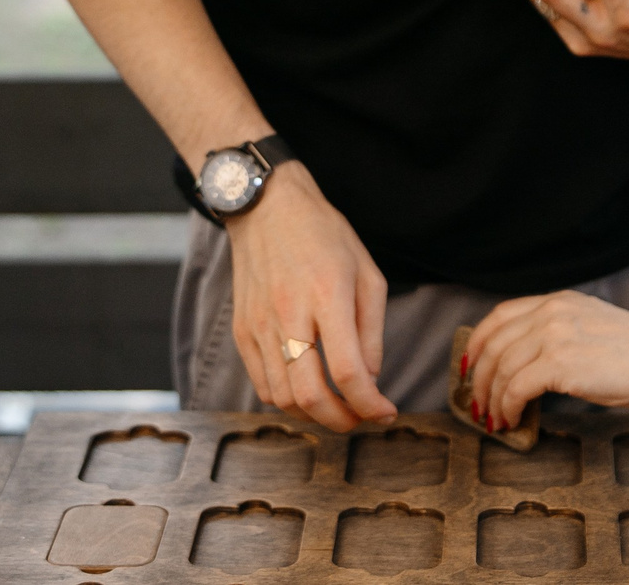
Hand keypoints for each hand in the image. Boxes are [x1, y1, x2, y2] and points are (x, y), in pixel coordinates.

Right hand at [224, 165, 397, 431]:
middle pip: (309, 395)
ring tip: (335, 406)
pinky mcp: (242, 331)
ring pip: (282, 397)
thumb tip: (370, 379)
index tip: (386, 411)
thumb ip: (372, 331)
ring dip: (313, 415)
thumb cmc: (323, 235)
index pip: (347, 371)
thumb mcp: (366, 273)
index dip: (370, 404)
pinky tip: (306, 390)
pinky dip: (286, 400)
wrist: (267, 208)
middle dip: (341, 421)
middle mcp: (289, 314)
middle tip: (360, 419)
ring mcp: (260, 325)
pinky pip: (262, 384)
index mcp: (327, 295)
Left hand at [464, 291, 628, 431]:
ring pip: (500, 368)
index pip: (501, 314)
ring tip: (494, 418)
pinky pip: (516, 388)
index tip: (471, 363)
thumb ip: (561, 332)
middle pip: (493, 343)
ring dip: (491, 398)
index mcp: (557, 302)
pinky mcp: (559, 364)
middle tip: (476, 401)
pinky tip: (512, 419)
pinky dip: (508, 407)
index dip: (479, 341)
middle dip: (478, 376)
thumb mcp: (592, 325)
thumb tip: (531, 364)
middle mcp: (550, 313)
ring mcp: (553, 336)